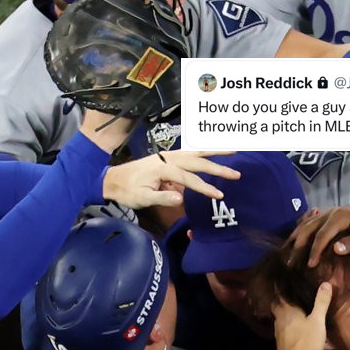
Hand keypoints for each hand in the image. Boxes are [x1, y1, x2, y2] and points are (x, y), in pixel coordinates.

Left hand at [103, 151, 240, 208]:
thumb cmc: (127, 191)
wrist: (113, 180)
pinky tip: (212, 152)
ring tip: (232, 150)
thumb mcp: (142, 198)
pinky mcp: (168, 158)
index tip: (219, 196)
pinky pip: (190, 153)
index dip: (205, 187)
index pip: (189, 179)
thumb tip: (181, 199)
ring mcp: (168, 156)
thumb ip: (162, 197)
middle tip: (236, 173)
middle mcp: (167, 158)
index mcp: (162, 168)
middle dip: (218, 167)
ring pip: (195, 152)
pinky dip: (203, 151)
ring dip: (214, 152)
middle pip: (197, 161)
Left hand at [272, 282, 331, 349]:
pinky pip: (283, 328)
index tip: (281, 279)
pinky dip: (288, 324)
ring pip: (279, 317)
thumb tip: (326, 283)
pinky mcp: (281, 341)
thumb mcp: (317, 321)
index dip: (280, 285)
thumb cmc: (306, 341)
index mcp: (287, 310)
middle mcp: (279, 318)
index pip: (279, 293)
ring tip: (294, 309)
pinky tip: (296, 328)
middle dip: (281, 299)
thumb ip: (321, 303)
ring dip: (285, 313)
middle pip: (276, 305)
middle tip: (289, 294)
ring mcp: (278, 331)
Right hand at [289, 203, 349, 267]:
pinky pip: (311, 222)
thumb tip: (334, 250)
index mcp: (339, 217)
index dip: (314, 251)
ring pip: (307, 224)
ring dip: (297, 238)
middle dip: (298, 245)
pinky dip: (302, 231)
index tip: (310, 265)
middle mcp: (330, 213)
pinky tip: (296, 239)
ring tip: (288, 253)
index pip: (321, 235)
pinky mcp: (331, 216)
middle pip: (308, 228)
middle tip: (290, 262)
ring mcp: (329, 213)